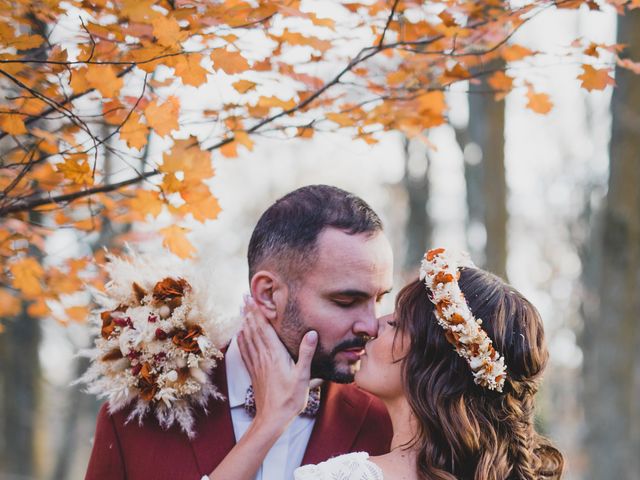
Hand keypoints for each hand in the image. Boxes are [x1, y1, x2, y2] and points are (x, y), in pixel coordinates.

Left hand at [237, 297, 317, 428]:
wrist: (272, 418)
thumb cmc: (290, 398)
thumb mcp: (303, 376)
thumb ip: (306, 353)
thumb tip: (312, 333)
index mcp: (275, 354)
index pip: (265, 328)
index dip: (259, 312)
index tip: (253, 298)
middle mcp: (263, 356)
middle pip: (254, 329)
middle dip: (249, 312)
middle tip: (245, 297)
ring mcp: (256, 364)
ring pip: (248, 338)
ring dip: (245, 322)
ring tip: (241, 310)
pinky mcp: (254, 372)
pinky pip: (245, 352)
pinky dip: (241, 340)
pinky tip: (239, 335)